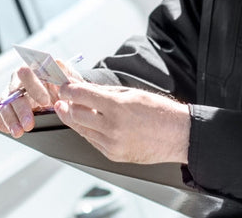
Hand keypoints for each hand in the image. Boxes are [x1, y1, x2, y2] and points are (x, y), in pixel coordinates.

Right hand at [0, 59, 83, 137]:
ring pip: (4, 103)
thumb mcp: (72, 81)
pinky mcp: (4, 107)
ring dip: (9, 118)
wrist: (65, 102)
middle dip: (21, 109)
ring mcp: (11, 93)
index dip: (35, 87)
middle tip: (29, 124)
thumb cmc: (67, 91)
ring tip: (18, 132)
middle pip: (14, 91)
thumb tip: (57, 63)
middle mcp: (20, 80)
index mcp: (35, 70)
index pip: (28, 72)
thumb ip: (66, 72)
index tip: (45, 102)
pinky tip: (7, 129)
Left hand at [54, 81, 189, 164]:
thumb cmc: (159, 112)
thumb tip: (82, 87)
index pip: (81, 95)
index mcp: (117, 107)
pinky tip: (89, 123)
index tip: (63, 87)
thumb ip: (103, 92)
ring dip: (74, 118)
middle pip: (75, 114)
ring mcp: (112, 144)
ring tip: (71, 109)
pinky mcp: (113, 155)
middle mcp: (112, 128)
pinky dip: (88, 131)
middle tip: (63, 98)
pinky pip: (92, 141)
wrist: (178, 136)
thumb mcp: (131, 94)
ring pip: (81, 129)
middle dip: (66, 105)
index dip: (67, 90)